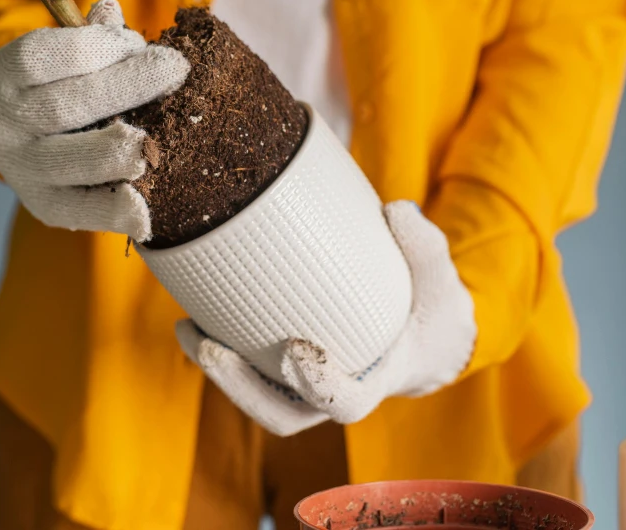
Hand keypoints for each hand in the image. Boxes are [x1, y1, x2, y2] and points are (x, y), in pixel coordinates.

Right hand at [0, 0, 187, 241]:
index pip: (45, 56)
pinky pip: (79, 211)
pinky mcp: (43, 206)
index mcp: (5, 74)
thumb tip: (110, 11)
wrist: (38, 142)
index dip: (98, 46)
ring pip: (69, 160)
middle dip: (127, 85)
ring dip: (114, 151)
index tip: (141, 43)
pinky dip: (113, 212)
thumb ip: (92, 37)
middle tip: (175, 71)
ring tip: (149, 147)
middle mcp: (2, 122)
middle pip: (66, 105)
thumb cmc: (66, 85)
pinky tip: (145, 211)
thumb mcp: (71, 54)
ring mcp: (20, 168)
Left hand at [175, 200, 476, 435]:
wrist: (421, 334)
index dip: (318, 385)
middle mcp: (331, 397)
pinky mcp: (282, 370)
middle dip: (239, 386)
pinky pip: (248, 372)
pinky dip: (220, 349)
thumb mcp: (440, 278)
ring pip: (254, 398)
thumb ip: (424, 246)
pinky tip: (195, 311)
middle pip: (280, 414)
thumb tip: (394, 211)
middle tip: (209, 345)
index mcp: (374, 382)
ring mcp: (303, 388)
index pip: (343, 402)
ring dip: (218, 372)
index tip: (296, 350)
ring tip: (186, 329)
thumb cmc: (430, 307)